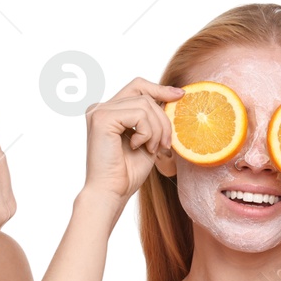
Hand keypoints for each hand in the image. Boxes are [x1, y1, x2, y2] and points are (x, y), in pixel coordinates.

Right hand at [82, 78, 179, 205]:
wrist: (112, 192)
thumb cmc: (128, 172)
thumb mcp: (148, 139)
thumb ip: (153, 118)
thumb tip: (172, 95)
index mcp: (109, 111)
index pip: (137, 87)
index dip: (159, 88)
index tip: (181, 95)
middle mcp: (100, 108)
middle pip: (144, 95)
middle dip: (163, 118)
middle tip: (165, 144)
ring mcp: (99, 111)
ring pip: (145, 105)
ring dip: (156, 130)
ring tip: (151, 149)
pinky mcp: (101, 118)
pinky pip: (139, 114)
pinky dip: (146, 132)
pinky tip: (138, 146)